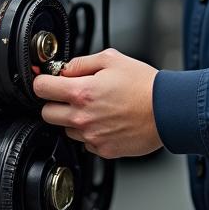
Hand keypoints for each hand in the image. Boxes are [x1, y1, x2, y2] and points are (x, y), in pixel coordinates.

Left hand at [33, 49, 161, 158]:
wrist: (168, 110)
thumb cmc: (144, 85)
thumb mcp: (111, 59)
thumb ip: (81, 63)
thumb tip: (63, 69)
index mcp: (82, 92)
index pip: (41, 88)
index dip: (43, 81)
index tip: (48, 81)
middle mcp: (82, 117)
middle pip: (47, 113)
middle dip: (55, 102)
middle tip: (71, 95)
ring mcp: (92, 136)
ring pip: (66, 129)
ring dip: (73, 119)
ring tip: (96, 108)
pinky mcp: (103, 150)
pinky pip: (85, 142)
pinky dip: (90, 133)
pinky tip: (106, 121)